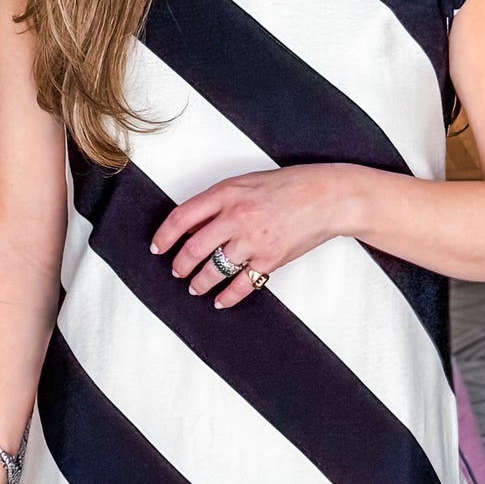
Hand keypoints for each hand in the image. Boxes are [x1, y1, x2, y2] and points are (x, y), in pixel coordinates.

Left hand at [149, 164, 361, 308]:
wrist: (327, 197)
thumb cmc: (291, 186)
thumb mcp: (247, 183)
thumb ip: (220, 202)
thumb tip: (194, 226)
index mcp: (227, 193)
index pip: (182, 217)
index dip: (165, 235)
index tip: (158, 246)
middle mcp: (236, 217)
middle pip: (193, 249)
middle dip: (180, 265)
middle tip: (176, 271)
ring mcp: (253, 240)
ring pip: (214, 270)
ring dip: (200, 282)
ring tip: (195, 287)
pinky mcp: (270, 260)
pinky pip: (241, 285)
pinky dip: (227, 296)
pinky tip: (220, 300)